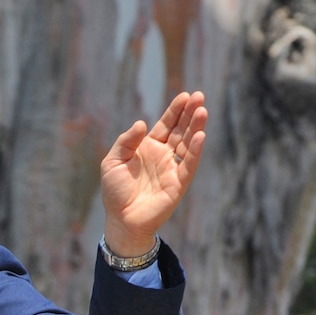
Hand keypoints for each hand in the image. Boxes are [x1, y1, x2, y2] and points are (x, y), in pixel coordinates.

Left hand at [99, 91, 206, 256]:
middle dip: (190, 114)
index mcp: (149, 147)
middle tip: (199, 97)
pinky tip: (201, 136)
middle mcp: (164, 155)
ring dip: (196, 128)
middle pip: (180, 130)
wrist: (120, 219)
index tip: (185, 95)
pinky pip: (189, 165)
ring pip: (188, 144)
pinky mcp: (178, 184)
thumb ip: (126, 141)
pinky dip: (195, 151)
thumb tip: (142, 123)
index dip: (175, 110)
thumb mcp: (113, 161)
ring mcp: (173, 169)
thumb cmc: (115, 191)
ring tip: (202, 111)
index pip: (166, 125)